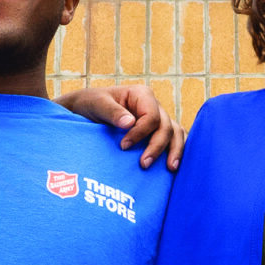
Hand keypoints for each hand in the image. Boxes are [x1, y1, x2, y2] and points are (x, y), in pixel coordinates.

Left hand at [59, 84, 184, 169]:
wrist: (85, 110)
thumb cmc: (91, 104)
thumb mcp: (97, 104)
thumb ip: (112, 112)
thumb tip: (130, 123)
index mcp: (142, 95)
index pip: (151, 117)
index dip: (141, 133)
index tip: (124, 146)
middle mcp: (154, 106)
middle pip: (166, 127)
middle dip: (157, 147)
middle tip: (143, 164)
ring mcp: (159, 119)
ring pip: (176, 133)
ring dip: (175, 151)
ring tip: (170, 168)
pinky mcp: (158, 132)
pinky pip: (175, 139)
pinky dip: (178, 150)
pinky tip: (174, 165)